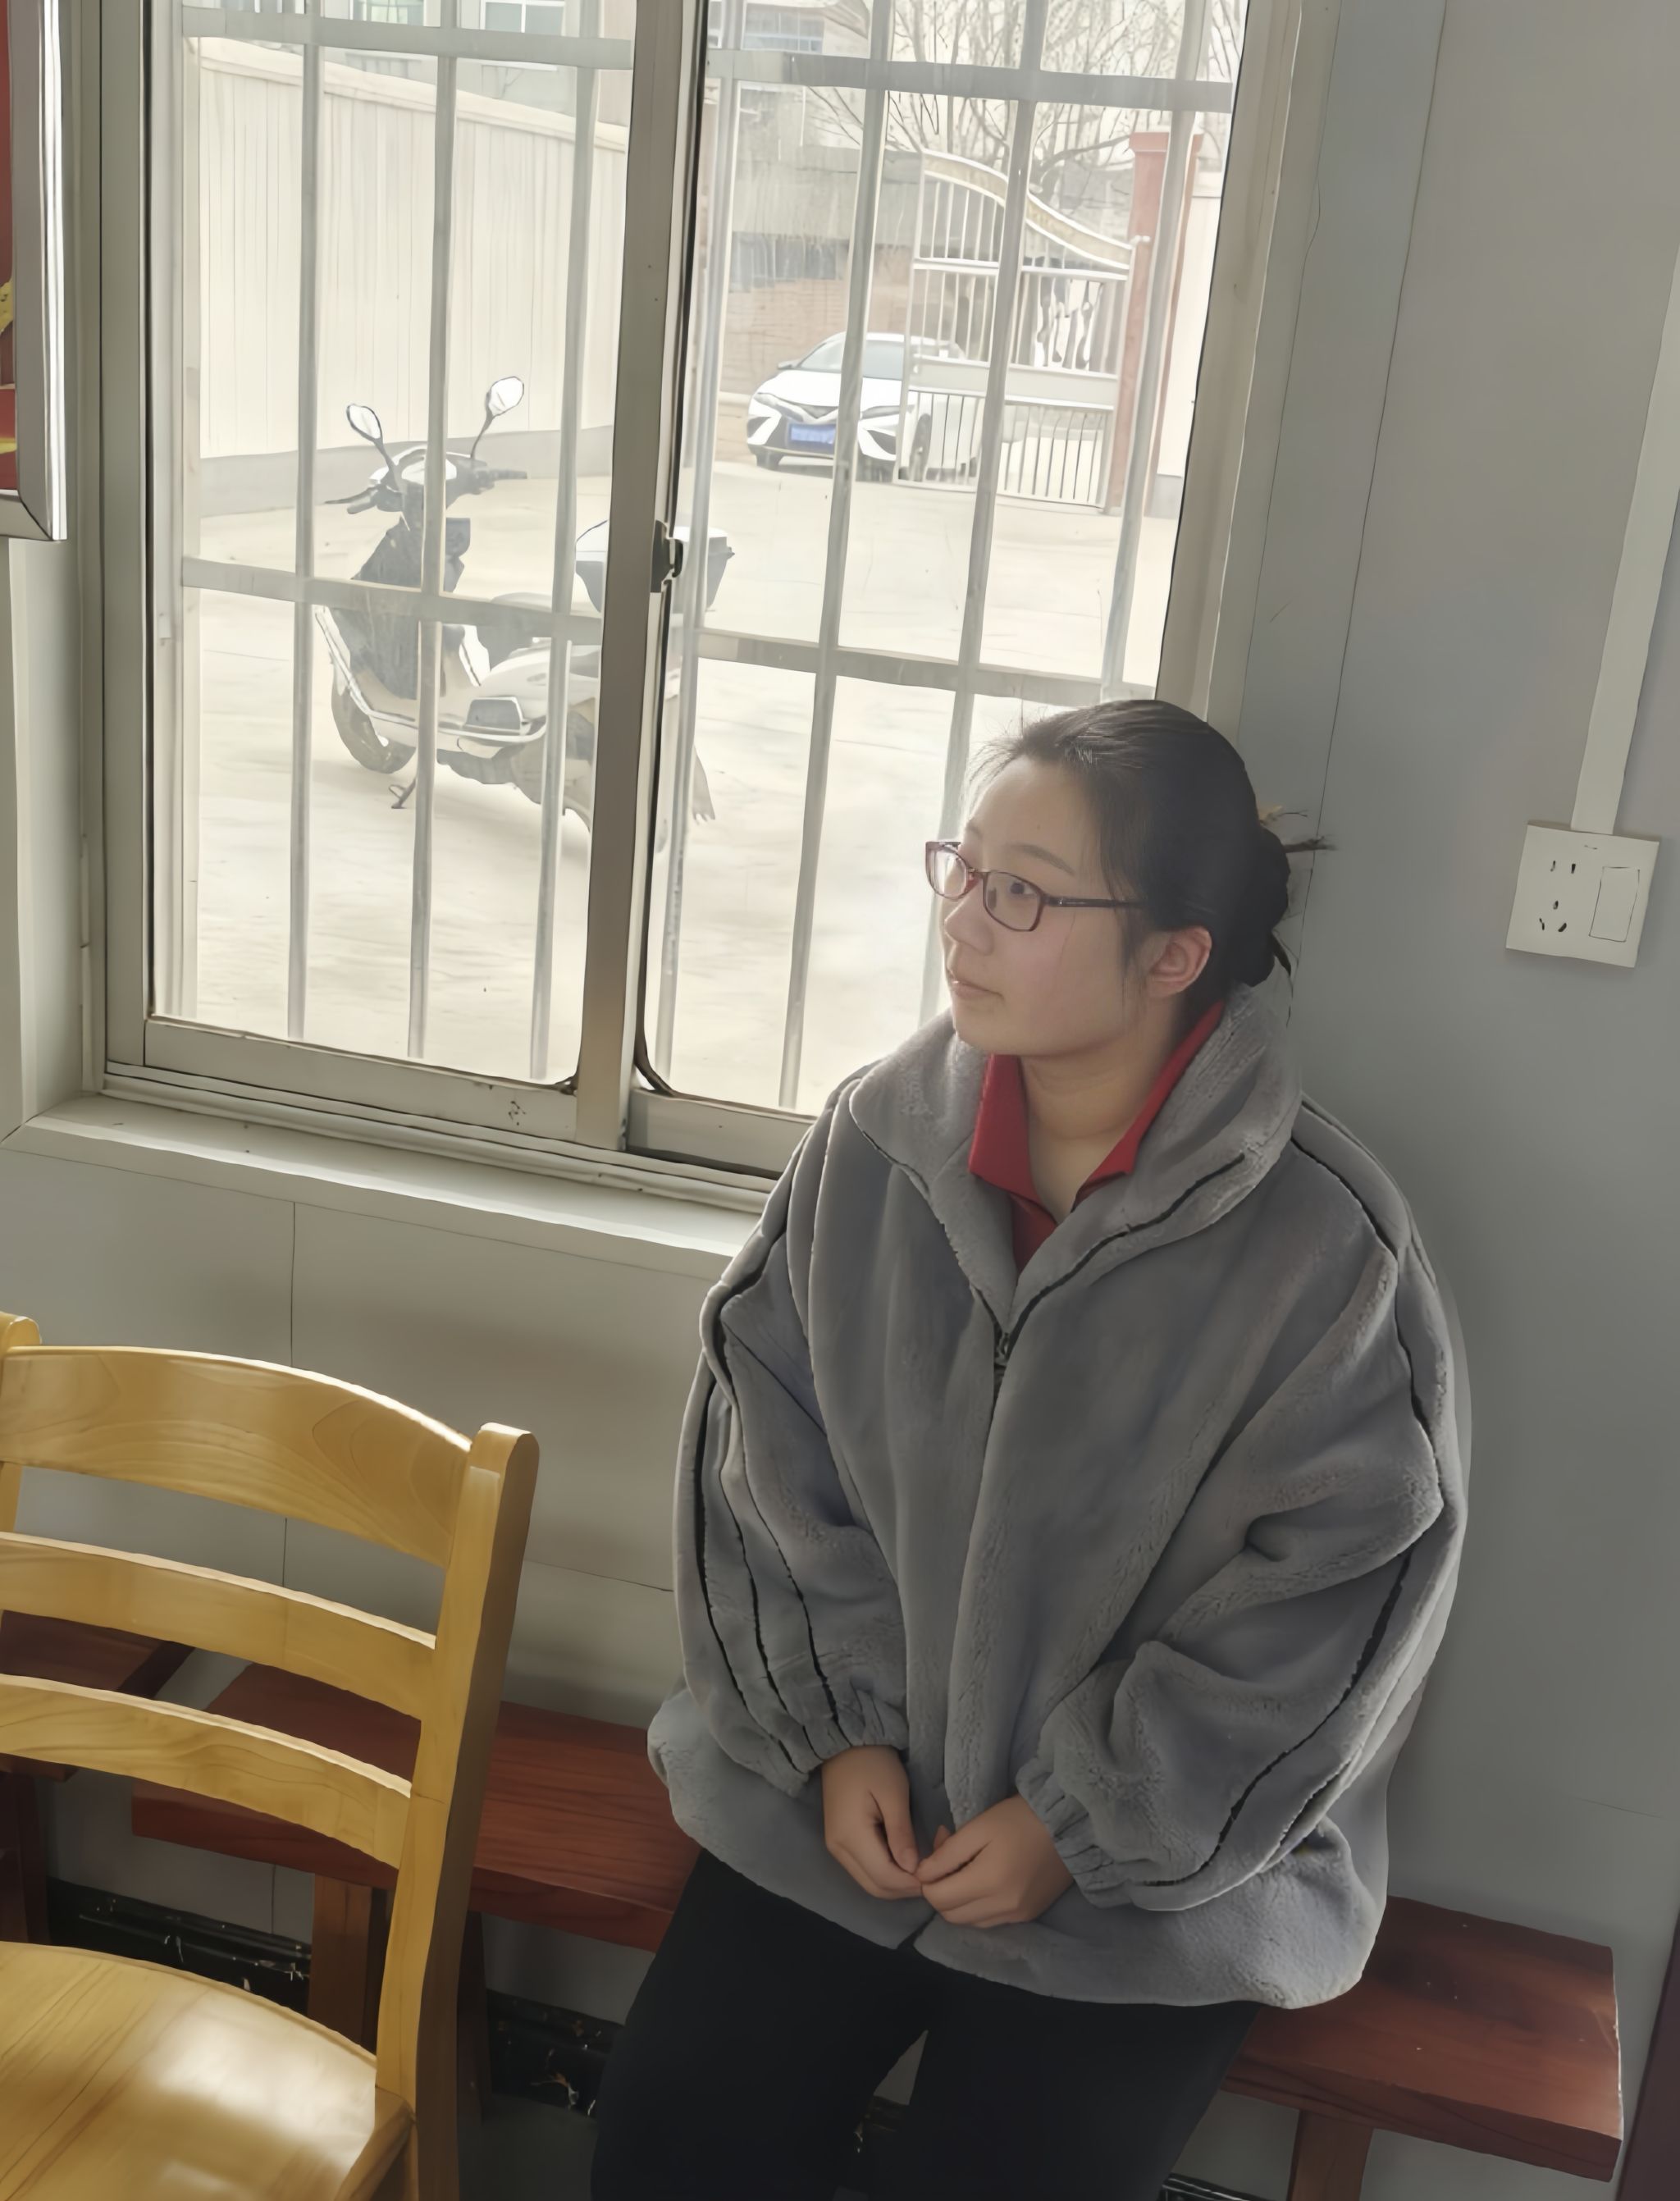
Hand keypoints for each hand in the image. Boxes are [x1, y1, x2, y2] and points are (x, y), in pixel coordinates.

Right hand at [821, 1745, 923, 1899]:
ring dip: (894, 1883)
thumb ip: (901, 1833)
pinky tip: (901, 1861)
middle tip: (930, 1876)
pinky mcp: (838, 1843)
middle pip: (874, 1887)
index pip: (883, 1877)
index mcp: (851, 1837)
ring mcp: (836, 1848)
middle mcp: (838, 1849)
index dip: (910, 1883)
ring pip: (868, 1882)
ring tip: (918, 1869)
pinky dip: (883, 1873)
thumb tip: (912, 1869)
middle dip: (903, 1888)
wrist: (845, 1745)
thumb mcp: (894, 1794)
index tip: (934, 1876)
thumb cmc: (873, 1764)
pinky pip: (863, 1870)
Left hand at [913, 1796, 1072, 1926]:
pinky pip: (990, 1921)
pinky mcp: (1028, 1916)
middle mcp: (1003, 1907)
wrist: (1068, 1824)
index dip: (927, 1881)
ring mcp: (1017, 1916)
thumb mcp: (979, 1827)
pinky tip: (984, 1883)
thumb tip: (921, 1874)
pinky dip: (978, 1908)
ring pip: (969, 1922)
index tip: (934, 1859)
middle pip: (950, 1915)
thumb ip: (947, 1854)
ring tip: (966, 1872)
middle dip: (940, 1893)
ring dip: (958, 1903)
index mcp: (989, 1883)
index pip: (938, 1898)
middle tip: (947, 1863)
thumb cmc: (1019, 1819)